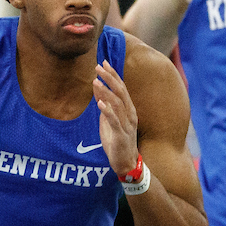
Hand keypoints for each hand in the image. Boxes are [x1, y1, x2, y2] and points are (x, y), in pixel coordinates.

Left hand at [93, 61, 138, 175]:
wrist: (126, 163)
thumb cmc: (117, 142)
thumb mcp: (109, 121)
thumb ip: (105, 106)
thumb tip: (98, 91)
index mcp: (128, 109)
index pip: (122, 88)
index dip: (113, 75)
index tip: (104, 63)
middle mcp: (130, 114)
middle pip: (121, 91)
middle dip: (110, 78)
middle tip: (98, 66)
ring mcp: (127, 125)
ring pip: (118, 104)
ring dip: (106, 91)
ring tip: (95, 82)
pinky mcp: (121, 135)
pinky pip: (115, 121)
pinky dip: (107, 111)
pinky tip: (100, 103)